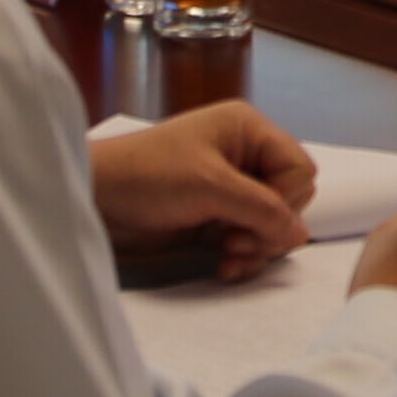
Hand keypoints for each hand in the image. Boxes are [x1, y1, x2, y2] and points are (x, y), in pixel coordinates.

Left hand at [89, 103, 319, 275]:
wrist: (95, 199)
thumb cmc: (147, 176)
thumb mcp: (211, 187)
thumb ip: (263, 209)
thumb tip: (301, 235)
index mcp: (247, 130)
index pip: (300, 169)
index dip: (286, 198)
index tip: (254, 213)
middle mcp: (244, 156)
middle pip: (291, 199)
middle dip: (269, 226)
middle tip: (236, 237)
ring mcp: (230, 189)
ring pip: (272, 225)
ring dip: (256, 246)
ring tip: (227, 254)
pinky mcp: (214, 218)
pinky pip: (250, 241)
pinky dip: (242, 256)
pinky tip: (222, 266)